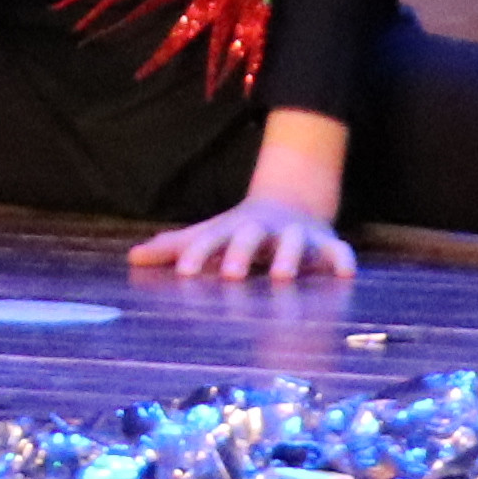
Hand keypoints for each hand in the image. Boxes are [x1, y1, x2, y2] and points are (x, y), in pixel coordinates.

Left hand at [129, 115, 354, 281]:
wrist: (291, 201)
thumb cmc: (240, 231)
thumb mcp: (208, 234)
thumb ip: (174, 248)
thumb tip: (132, 259)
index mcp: (232, 229)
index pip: (210, 240)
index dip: (198, 254)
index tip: (185, 273)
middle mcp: (263, 230)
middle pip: (250, 237)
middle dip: (240, 254)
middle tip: (230, 275)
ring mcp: (295, 235)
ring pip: (294, 242)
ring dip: (289, 256)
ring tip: (283, 277)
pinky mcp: (323, 243)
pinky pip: (336, 250)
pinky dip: (341, 259)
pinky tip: (345, 274)